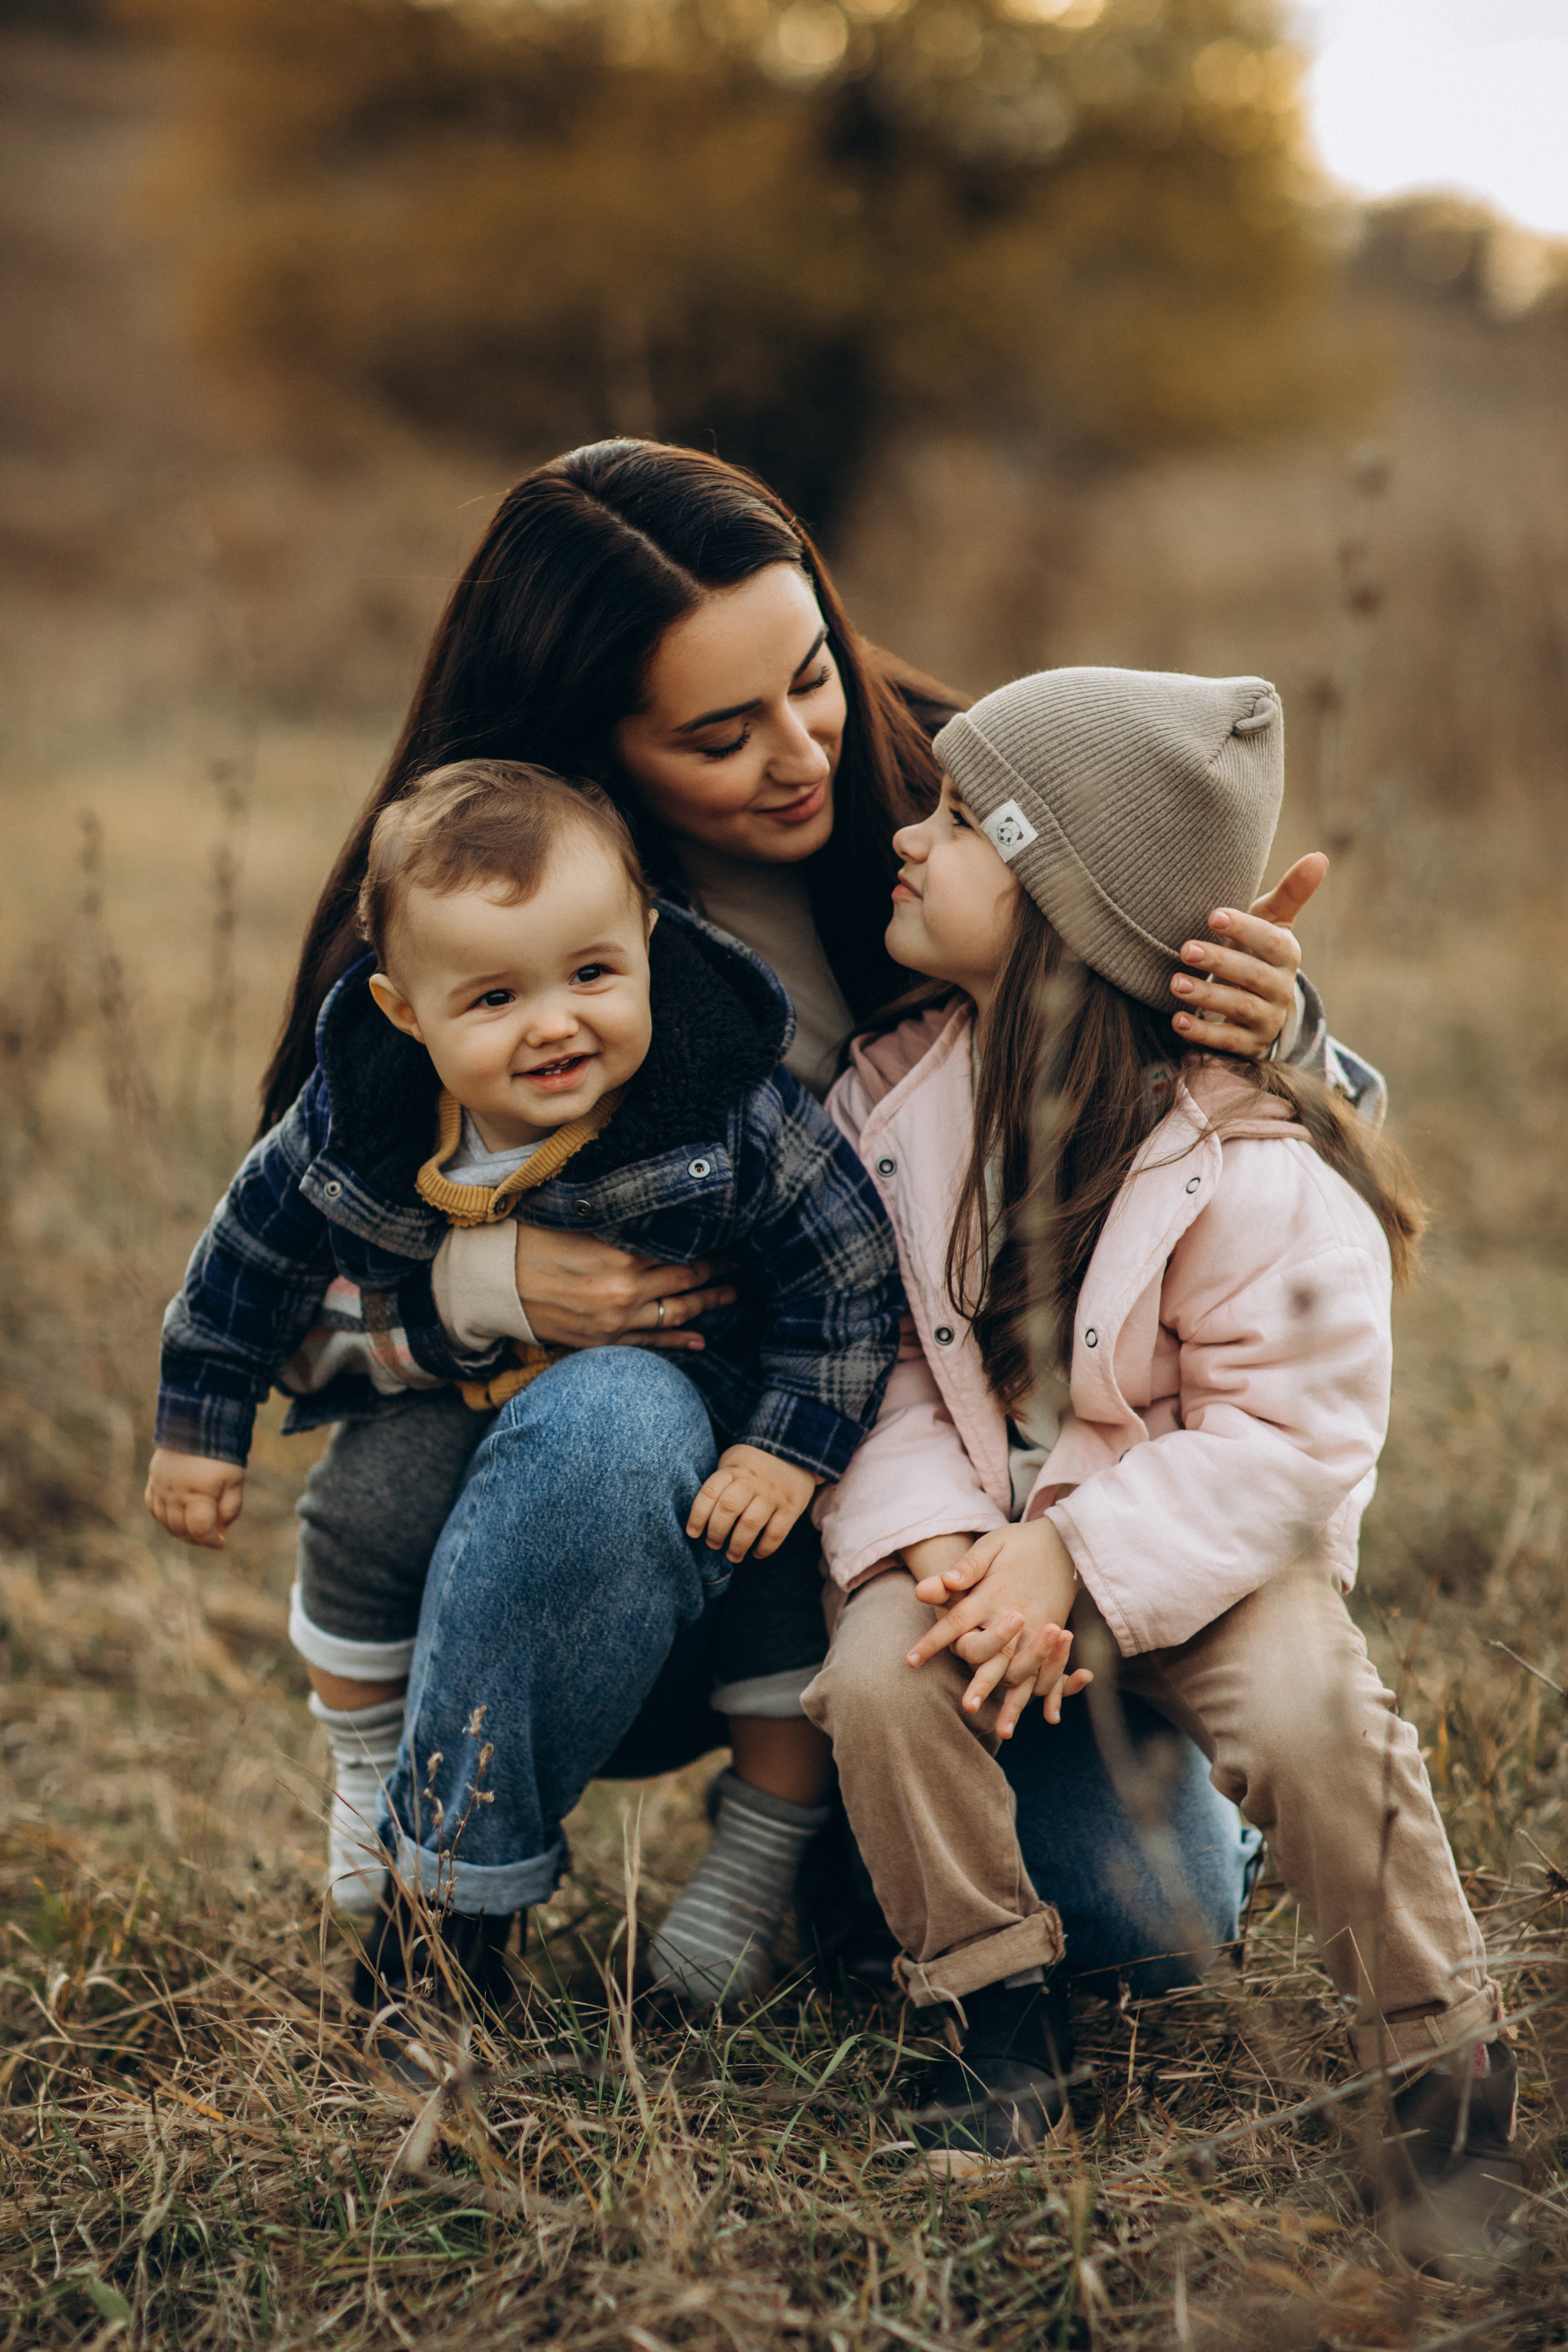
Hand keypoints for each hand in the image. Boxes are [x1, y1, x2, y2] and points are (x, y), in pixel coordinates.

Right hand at [145, 1447, 245, 1548]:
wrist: (197, 1425)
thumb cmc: (221, 1455)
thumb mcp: (235, 1480)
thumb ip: (231, 1507)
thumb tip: (222, 1529)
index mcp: (198, 1494)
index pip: (200, 1530)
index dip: (211, 1541)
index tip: (221, 1544)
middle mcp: (176, 1494)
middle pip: (181, 1530)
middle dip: (197, 1539)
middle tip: (209, 1538)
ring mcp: (161, 1488)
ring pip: (165, 1522)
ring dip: (180, 1532)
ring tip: (195, 1530)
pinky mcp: (153, 1480)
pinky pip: (153, 1508)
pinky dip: (163, 1518)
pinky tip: (176, 1518)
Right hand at [512, 1220, 736, 1351]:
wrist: (492, 1284)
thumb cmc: (531, 1241)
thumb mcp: (580, 1223)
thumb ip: (621, 1225)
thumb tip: (658, 1217)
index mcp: (622, 1256)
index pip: (680, 1250)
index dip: (708, 1246)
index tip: (729, 1239)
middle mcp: (626, 1291)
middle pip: (685, 1281)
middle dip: (716, 1274)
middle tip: (741, 1266)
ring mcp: (616, 1321)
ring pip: (674, 1314)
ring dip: (706, 1306)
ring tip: (729, 1298)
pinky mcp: (602, 1341)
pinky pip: (649, 1344)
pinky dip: (676, 1341)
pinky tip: (698, 1341)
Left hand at [687, 1444, 817, 1565]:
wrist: (795, 1451)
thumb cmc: (754, 1465)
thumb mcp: (733, 1462)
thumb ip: (720, 1484)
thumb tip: (701, 1518)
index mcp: (733, 1469)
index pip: (710, 1492)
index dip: (698, 1515)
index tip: (693, 1533)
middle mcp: (752, 1480)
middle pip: (728, 1508)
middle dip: (716, 1532)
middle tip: (713, 1544)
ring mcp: (773, 1494)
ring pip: (751, 1523)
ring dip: (738, 1545)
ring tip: (733, 1555)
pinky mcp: (792, 1506)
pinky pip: (776, 1532)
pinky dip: (765, 1548)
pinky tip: (756, 1553)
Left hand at [908, 1519, 1090, 1738]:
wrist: (1065, 1539)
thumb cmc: (1019, 1543)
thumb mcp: (990, 1546)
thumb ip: (966, 1567)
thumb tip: (938, 1584)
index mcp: (993, 1595)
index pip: (956, 1622)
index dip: (932, 1642)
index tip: (910, 1661)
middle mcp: (1015, 1615)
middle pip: (994, 1655)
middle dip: (981, 1683)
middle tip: (967, 1707)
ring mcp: (1039, 1627)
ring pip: (1024, 1670)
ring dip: (1015, 1700)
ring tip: (1004, 1729)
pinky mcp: (1056, 1633)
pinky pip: (1054, 1669)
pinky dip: (1052, 1693)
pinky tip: (1049, 1716)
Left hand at [1169, 852, 1327, 1061]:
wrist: (1258, 1003)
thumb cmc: (1257, 951)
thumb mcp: (1271, 921)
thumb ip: (1291, 892)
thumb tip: (1319, 856)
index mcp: (1287, 955)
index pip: (1271, 942)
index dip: (1245, 929)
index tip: (1212, 915)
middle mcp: (1281, 989)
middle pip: (1253, 976)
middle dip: (1219, 962)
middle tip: (1185, 949)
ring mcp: (1266, 1019)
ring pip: (1239, 1008)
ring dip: (1206, 996)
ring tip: (1175, 983)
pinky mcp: (1248, 1045)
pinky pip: (1227, 1041)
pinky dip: (1202, 1033)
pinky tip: (1177, 1021)